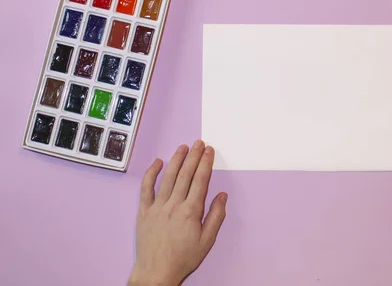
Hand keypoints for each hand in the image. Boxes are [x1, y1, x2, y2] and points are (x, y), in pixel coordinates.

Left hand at [128, 141, 227, 285]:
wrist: (156, 272)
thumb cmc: (183, 258)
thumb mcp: (207, 241)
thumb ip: (216, 216)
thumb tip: (222, 196)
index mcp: (191, 211)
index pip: (200, 180)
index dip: (206, 163)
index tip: (209, 151)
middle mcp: (174, 205)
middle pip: (185, 174)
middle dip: (194, 156)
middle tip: (199, 143)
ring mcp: (157, 206)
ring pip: (168, 177)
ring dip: (176, 160)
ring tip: (183, 147)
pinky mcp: (144, 211)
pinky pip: (146, 188)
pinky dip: (151, 174)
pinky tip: (157, 162)